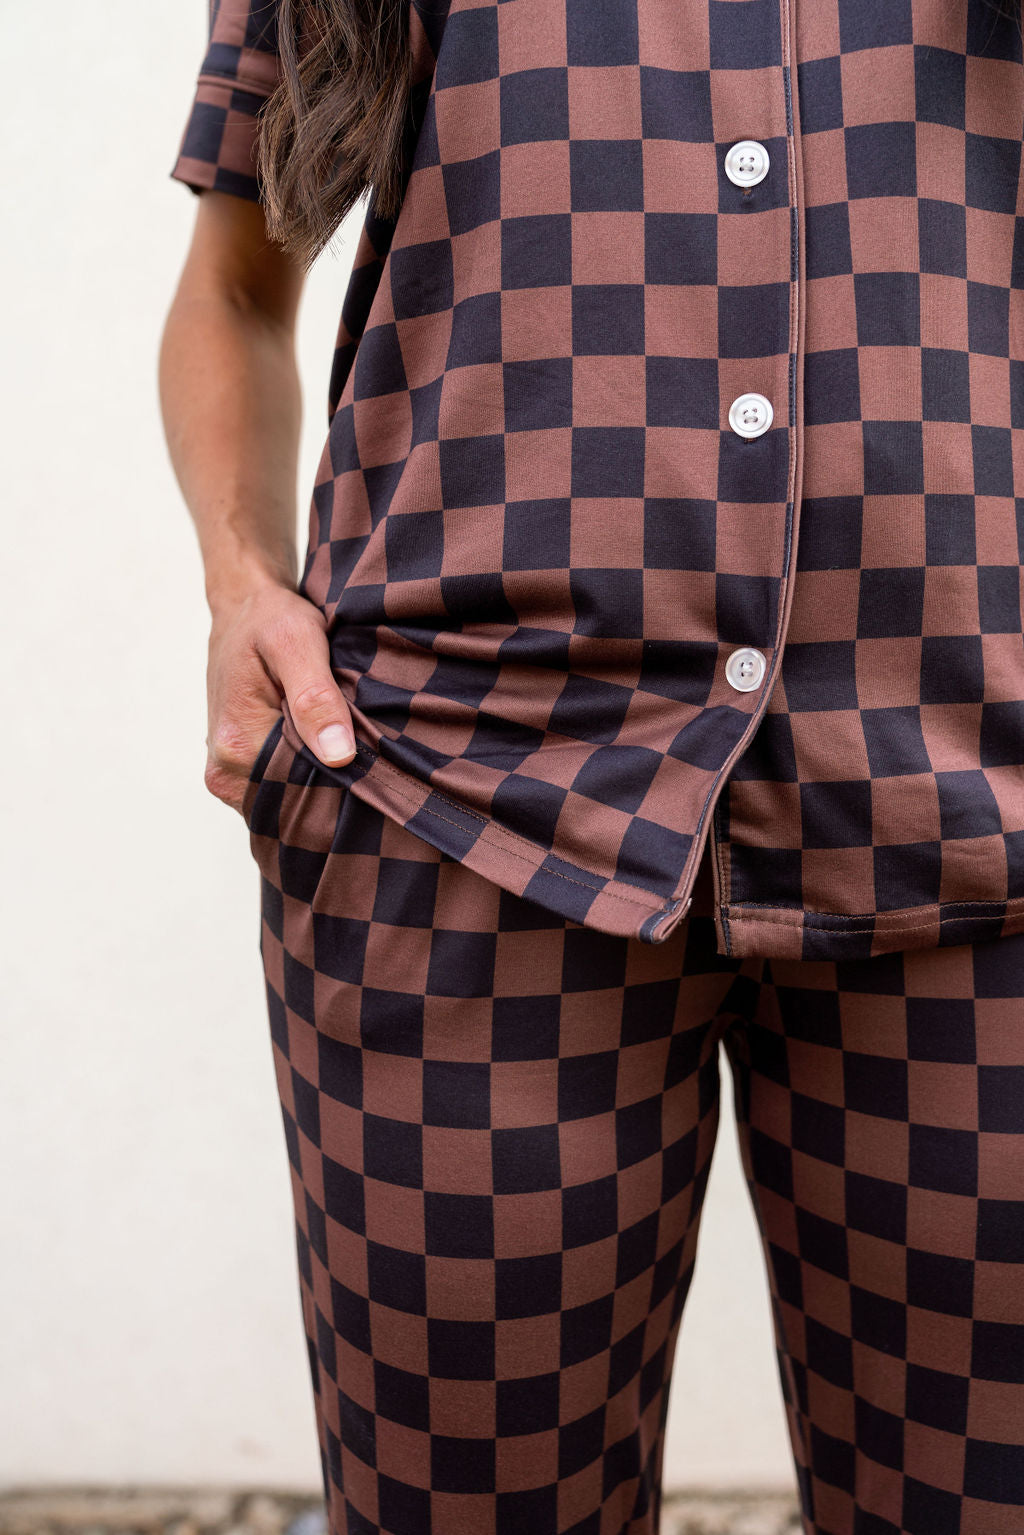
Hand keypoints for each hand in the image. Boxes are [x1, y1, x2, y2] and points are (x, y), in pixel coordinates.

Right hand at [204, 581, 355, 815]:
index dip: (344, 777)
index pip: (305, 790)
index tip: (373, 756)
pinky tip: (324, 741)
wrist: (243, 608)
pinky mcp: (239, 767)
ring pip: (292, 793)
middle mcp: (226, 769)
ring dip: (320, 772)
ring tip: (344, 737)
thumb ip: (316, 697)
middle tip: (364, 742)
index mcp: (237, 746)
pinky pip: (282, 782)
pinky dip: (307, 766)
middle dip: (333, 778)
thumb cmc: (269, 618)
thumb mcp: (297, 641)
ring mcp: (230, 772)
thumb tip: (339, 755)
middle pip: (297, 797)